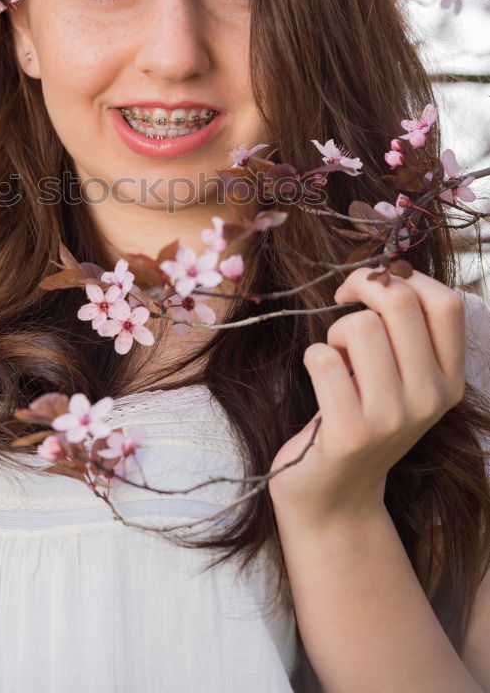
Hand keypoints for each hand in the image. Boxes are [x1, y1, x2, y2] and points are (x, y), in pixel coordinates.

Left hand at [267, 266, 465, 524]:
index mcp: (450, 378)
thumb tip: (384, 269)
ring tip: (336, 361)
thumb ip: (404, 329)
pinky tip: (321, 383)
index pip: (446, 302)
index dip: (403, 277)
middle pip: (399, 302)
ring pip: (359, 326)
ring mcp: (393, 418)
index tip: (373, 285)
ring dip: (334, 333)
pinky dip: (313, 358)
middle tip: (341, 305)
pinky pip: (323, 359)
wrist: (335, 494)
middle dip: (360, 290)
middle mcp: (431, 398)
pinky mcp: (351, 432)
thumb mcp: (401, 376)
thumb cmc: (361, 415)